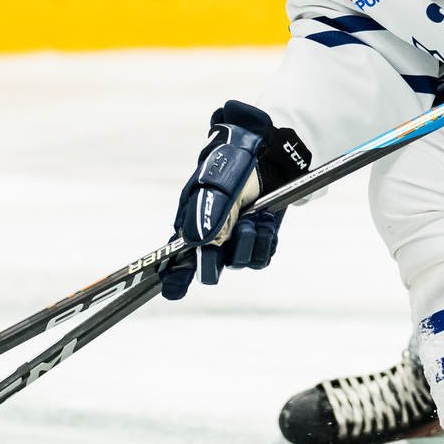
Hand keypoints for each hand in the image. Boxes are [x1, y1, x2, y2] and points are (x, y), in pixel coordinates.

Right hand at [162, 101, 310, 299]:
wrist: (270, 154)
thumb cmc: (235, 165)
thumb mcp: (219, 186)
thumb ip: (207, 214)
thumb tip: (196, 243)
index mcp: (192, 223)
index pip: (177, 257)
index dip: (174, 275)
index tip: (173, 289)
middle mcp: (212, 237)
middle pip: (210, 267)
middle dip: (224, 254)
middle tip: (239, 230)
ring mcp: (235, 239)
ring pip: (239, 262)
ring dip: (249, 242)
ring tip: (255, 218)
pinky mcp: (259, 240)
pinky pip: (261, 257)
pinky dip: (265, 241)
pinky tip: (266, 221)